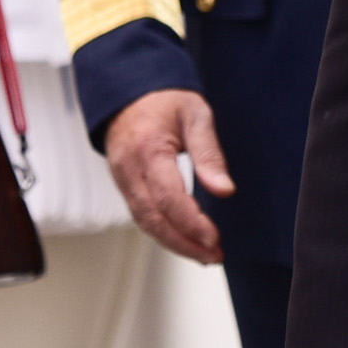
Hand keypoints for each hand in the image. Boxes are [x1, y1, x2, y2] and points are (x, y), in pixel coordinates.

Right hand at [104, 87, 233, 263]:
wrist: (129, 91)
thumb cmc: (164, 99)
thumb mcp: (196, 115)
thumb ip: (209, 154)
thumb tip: (224, 191)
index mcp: (148, 149)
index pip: (168, 197)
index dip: (192, 224)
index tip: (215, 240)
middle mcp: (129, 168)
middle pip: (153, 219)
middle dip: (184, 244)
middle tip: (213, 256)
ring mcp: (123, 179)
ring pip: (145, 222)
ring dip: (174, 243)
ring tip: (204, 255)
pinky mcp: (124, 185)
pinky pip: (141, 215)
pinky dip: (163, 232)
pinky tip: (184, 239)